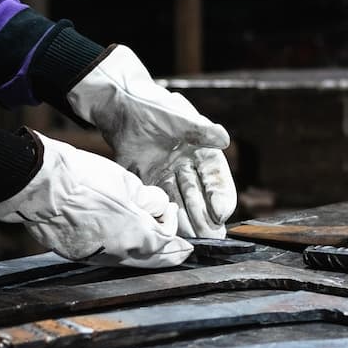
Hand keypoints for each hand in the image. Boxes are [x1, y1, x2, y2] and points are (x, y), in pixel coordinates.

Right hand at [0, 131, 192, 267]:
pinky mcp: (77, 255)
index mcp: (135, 234)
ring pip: (128, 260)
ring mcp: (95, 257)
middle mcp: (117, 253)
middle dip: (167, 250)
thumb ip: (147, 200)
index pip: (167, 241)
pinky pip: (105, 256)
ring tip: (144, 231)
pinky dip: (118, 248)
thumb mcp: (126, 182)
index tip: (171, 212)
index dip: (173, 226)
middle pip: (152, 260)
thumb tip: (156, 207)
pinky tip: (117, 234)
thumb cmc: (82, 178)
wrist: (40, 185)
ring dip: (142, 250)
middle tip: (175, 241)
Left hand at [67, 45, 236, 237]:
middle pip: (200, 196)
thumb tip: (224, 138)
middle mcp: (188, 167)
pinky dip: (164, 215)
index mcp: (202, 152)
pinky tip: (168, 230)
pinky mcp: (148, 181)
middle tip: (213, 238)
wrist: (124, 108)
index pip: (216, 178)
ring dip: (188, 222)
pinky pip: (158, 201)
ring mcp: (168, 176)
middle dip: (207, 218)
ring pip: (181, 202)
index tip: (222, 213)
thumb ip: (200, 129)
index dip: (221, 196)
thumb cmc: (156, 107)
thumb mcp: (180, 117)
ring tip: (195, 240)